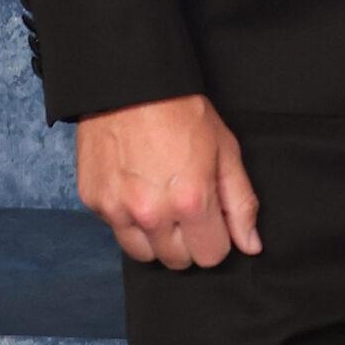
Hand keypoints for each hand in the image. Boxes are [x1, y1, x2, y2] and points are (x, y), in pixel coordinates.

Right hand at [75, 94, 261, 269]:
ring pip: (144, 254)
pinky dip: (128, 218)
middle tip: (187, 205)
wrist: (129, 83)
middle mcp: (152, 214)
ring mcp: (118, 211)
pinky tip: (136, 187)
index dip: (217, 237)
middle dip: (188, 240)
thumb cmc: (181, 111)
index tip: (212, 217)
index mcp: (191, 202)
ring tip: (161, 200)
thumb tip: (250, 246)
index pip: (211, 256)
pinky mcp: (94, 202)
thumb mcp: (225, 150)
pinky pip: (117, 230)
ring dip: (156, 237)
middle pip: (177, 261)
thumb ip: (241, 203)